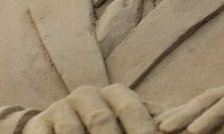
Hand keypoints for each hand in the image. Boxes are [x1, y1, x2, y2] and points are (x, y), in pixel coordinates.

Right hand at [22, 84, 154, 133]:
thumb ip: (151, 125)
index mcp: (116, 94)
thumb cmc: (111, 130)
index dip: (142, 129)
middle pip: (101, 120)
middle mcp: (88, 95)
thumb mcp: (130, 124)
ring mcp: (61, 108)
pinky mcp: (38, 124)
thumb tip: (185, 129)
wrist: (60, 130)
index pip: (132, 109)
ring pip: (71, 131)